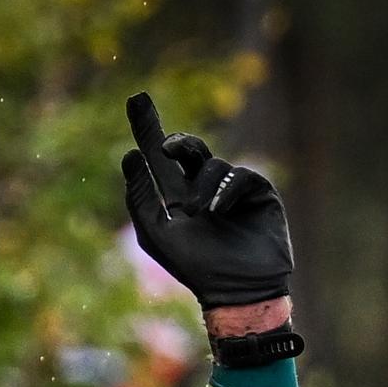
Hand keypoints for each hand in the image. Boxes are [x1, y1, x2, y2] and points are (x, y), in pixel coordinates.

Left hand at [121, 93, 291, 309]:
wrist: (237, 288)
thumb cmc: (195, 266)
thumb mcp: (157, 233)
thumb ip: (142, 196)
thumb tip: (130, 155)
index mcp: (175, 196)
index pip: (158, 156)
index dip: (148, 128)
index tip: (135, 98)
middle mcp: (202, 187)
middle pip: (186, 147)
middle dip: (175, 141)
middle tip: (163, 147)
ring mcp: (230, 188)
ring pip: (211, 163)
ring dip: (200, 186)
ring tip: (198, 214)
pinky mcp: (257, 191)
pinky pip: (238, 176)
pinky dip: (225, 191)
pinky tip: (218, 212)